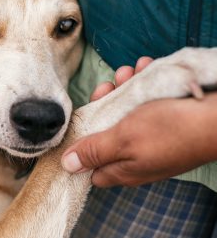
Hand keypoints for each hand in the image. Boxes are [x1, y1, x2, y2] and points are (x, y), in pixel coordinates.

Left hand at [62, 57, 216, 186]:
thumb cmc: (170, 129)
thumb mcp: (123, 139)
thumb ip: (94, 151)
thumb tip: (67, 165)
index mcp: (123, 168)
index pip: (91, 166)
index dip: (81, 145)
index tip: (79, 121)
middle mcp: (135, 155)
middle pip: (105, 131)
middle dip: (102, 106)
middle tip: (106, 88)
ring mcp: (150, 138)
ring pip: (124, 112)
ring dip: (122, 89)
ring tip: (127, 73)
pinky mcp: (163, 121)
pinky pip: (144, 103)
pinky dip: (142, 85)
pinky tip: (144, 69)